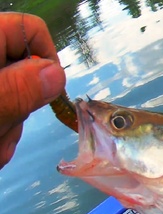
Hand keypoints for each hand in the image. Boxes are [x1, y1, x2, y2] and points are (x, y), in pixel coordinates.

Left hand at [0, 12, 65, 168]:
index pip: (29, 30)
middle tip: (3, 129)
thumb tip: (56, 74)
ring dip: (11, 126)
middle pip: (25, 70)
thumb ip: (18, 91)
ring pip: (16, 99)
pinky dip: (1, 133)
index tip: (47, 92)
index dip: (45, 58)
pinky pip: (5, 115)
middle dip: (24, 105)